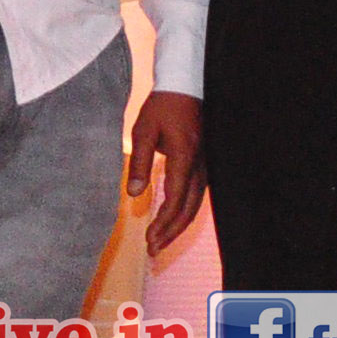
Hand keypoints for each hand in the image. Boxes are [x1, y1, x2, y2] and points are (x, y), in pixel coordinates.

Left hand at [126, 92, 206, 253]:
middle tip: (153, 251)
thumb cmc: (162, 107)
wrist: (185, 86)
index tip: (148, 239)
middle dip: (171, 232)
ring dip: (178, 225)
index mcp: (184, 158)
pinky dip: (185, 212)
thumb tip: (132, 194)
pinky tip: (174, 220)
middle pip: (189, 209)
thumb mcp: (143, 131)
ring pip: (196, 204)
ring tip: (161, 241)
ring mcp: (204, 164)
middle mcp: (199, 165)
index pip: (175, 200)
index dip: (162, 223)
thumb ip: (138, 162)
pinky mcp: (203, 162)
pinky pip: (197, 195)